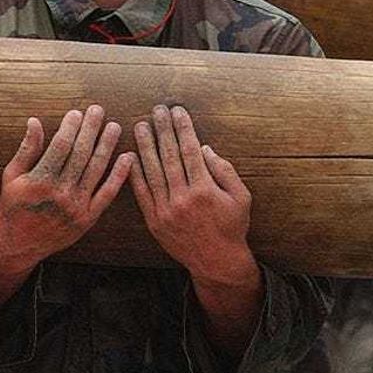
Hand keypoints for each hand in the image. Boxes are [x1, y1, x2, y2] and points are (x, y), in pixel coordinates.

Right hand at [0, 107, 131, 274]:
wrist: (19, 244)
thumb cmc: (14, 205)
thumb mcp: (12, 176)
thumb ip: (26, 149)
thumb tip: (34, 121)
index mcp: (39, 180)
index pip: (60, 147)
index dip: (70, 128)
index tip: (77, 112)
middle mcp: (60, 193)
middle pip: (81, 154)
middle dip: (91, 130)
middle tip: (99, 110)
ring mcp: (76, 206)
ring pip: (96, 169)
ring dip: (107, 146)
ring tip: (115, 126)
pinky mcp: (89, 218)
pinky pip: (108, 193)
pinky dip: (119, 174)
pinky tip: (128, 157)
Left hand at [130, 105, 257, 285]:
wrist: (216, 261)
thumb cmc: (233, 226)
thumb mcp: (241, 197)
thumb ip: (225, 170)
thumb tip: (204, 148)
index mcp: (205, 190)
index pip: (191, 151)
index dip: (183, 128)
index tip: (178, 111)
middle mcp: (183, 198)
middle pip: (170, 156)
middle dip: (163, 131)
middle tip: (157, 110)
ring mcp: (166, 210)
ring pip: (152, 172)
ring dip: (146, 147)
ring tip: (141, 126)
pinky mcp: (154, 221)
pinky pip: (142, 194)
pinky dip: (135, 175)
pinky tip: (131, 157)